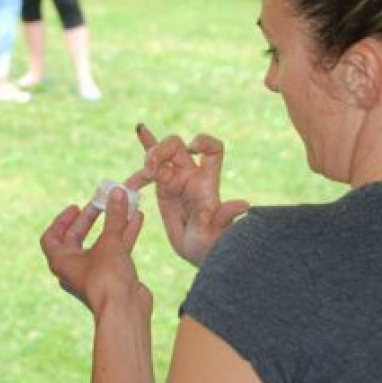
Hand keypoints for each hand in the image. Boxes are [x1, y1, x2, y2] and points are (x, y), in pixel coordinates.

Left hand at [41, 181, 151, 316]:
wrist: (125, 311)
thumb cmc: (107, 278)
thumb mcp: (109, 242)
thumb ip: (114, 216)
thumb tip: (118, 193)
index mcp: (61, 261)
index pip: (51, 237)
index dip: (61, 220)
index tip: (75, 207)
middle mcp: (75, 268)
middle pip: (76, 239)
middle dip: (89, 220)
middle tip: (100, 204)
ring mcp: (94, 273)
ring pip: (101, 244)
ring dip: (111, 225)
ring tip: (123, 206)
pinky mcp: (113, 278)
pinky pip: (117, 251)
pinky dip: (125, 235)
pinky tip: (137, 218)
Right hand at [137, 123, 249, 266]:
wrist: (198, 253)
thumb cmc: (210, 245)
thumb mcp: (215, 235)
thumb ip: (224, 218)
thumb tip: (244, 204)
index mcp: (207, 183)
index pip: (213, 151)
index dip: (204, 143)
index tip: (191, 147)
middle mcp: (192, 175)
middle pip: (177, 146)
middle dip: (162, 151)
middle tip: (151, 169)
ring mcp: (176, 178)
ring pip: (160, 154)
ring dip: (148, 159)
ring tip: (136, 180)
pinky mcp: (163, 185)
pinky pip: (152, 164)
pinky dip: (146, 145)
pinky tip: (140, 129)